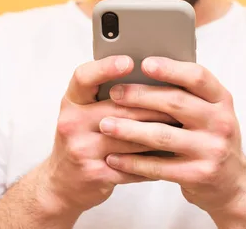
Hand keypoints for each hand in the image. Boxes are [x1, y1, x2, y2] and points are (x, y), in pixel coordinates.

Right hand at [39, 55, 179, 214]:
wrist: (62, 184)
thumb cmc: (83, 139)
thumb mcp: (84, 112)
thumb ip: (107, 95)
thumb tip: (150, 74)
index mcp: (72, 102)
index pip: (84, 78)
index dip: (106, 68)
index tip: (129, 61)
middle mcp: (72, 123)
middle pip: (120, 108)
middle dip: (155, 105)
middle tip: (183, 100)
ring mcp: (82, 150)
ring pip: (132, 136)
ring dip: (161, 131)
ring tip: (183, 124)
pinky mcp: (96, 174)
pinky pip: (134, 164)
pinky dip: (155, 158)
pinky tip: (172, 152)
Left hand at [97, 56, 245, 213]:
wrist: (232, 183)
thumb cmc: (211, 139)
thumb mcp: (210, 112)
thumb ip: (187, 95)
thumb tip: (143, 72)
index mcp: (222, 100)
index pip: (198, 77)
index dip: (170, 68)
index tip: (144, 63)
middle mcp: (221, 122)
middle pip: (175, 103)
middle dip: (140, 96)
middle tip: (115, 93)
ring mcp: (211, 150)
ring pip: (162, 135)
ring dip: (129, 129)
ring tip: (105, 124)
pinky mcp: (198, 175)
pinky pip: (159, 167)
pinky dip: (132, 162)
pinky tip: (114, 158)